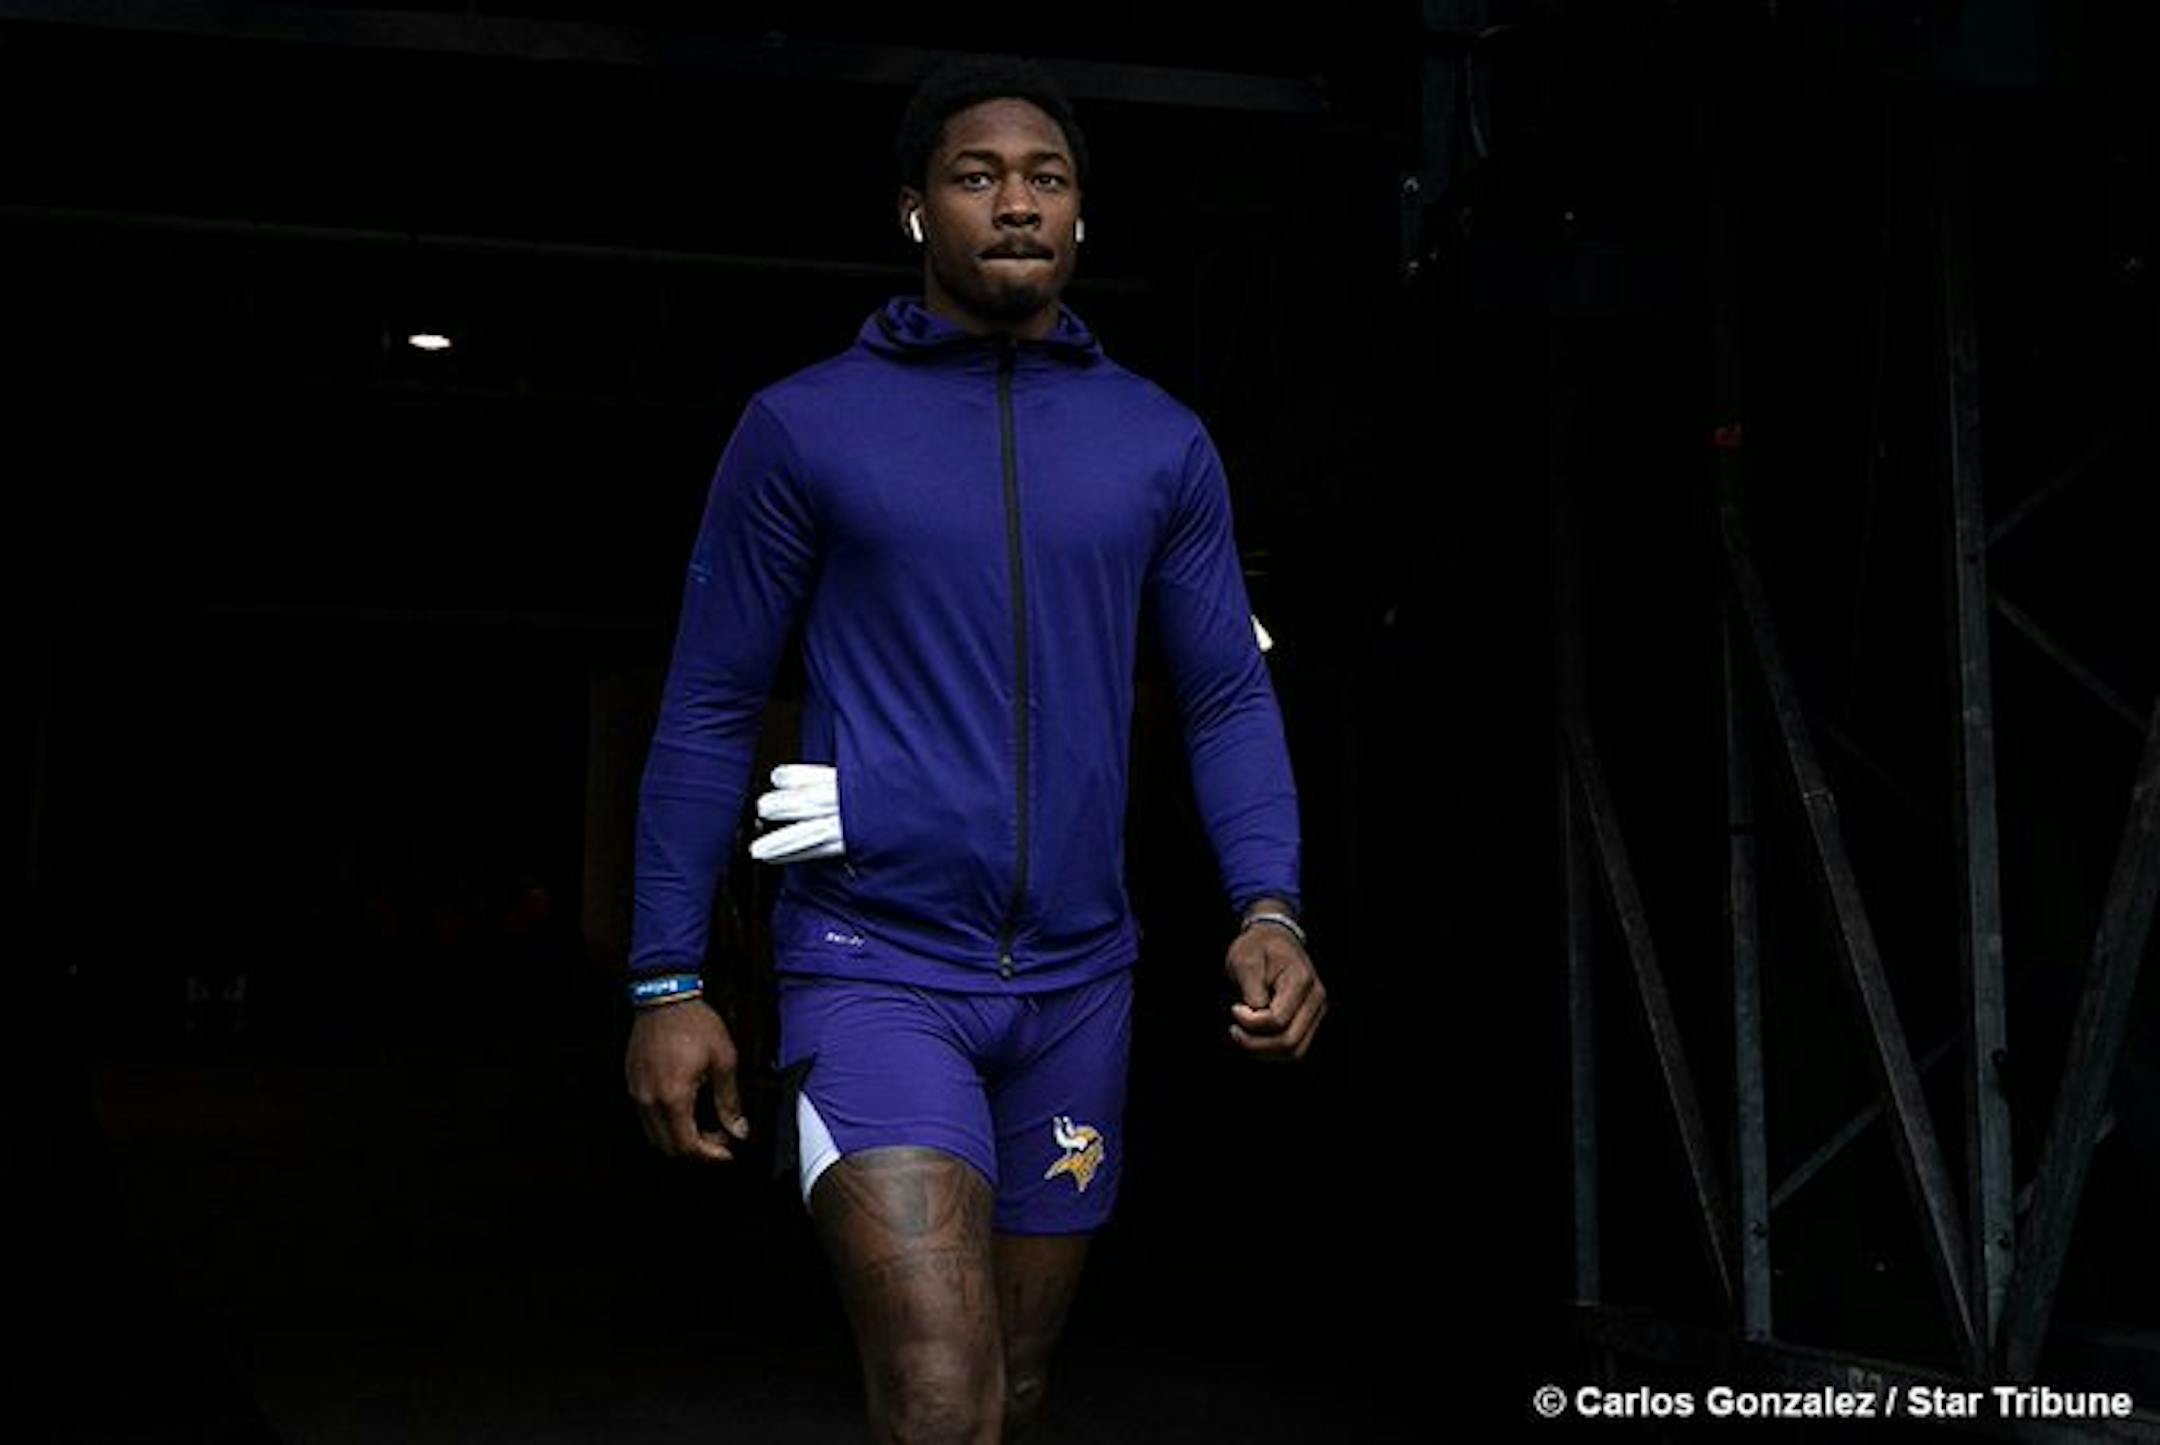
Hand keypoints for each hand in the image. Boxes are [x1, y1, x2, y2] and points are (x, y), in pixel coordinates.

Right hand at [625, 999, 748, 1161]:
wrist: (665, 996)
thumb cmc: (694, 1023)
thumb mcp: (723, 1060)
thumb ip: (730, 1101)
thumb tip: (738, 1129)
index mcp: (673, 1097)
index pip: (687, 1146)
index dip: (710, 1155)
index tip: (727, 1151)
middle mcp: (649, 1100)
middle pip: (668, 1147)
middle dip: (696, 1150)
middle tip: (720, 1138)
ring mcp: (637, 1092)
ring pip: (655, 1134)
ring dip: (680, 1138)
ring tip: (705, 1124)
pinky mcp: (632, 1083)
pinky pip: (646, 1116)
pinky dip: (666, 1122)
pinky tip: (686, 1108)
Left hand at [1224, 917, 1325, 1059]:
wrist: (1275, 938)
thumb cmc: (1258, 947)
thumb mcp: (1245, 959)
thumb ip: (1250, 988)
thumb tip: (1255, 1015)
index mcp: (1301, 980)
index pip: (1278, 1020)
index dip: (1251, 1022)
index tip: (1234, 1008)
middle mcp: (1315, 999)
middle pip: (1289, 1041)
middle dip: (1256, 1043)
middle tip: (1234, 1030)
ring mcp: (1316, 1011)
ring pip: (1295, 1051)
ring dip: (1264, 1051)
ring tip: (1242, 1036)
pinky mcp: (1310, 1020)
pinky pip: (1295, 1048)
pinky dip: (1273, 1050)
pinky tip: (1254, 1038)